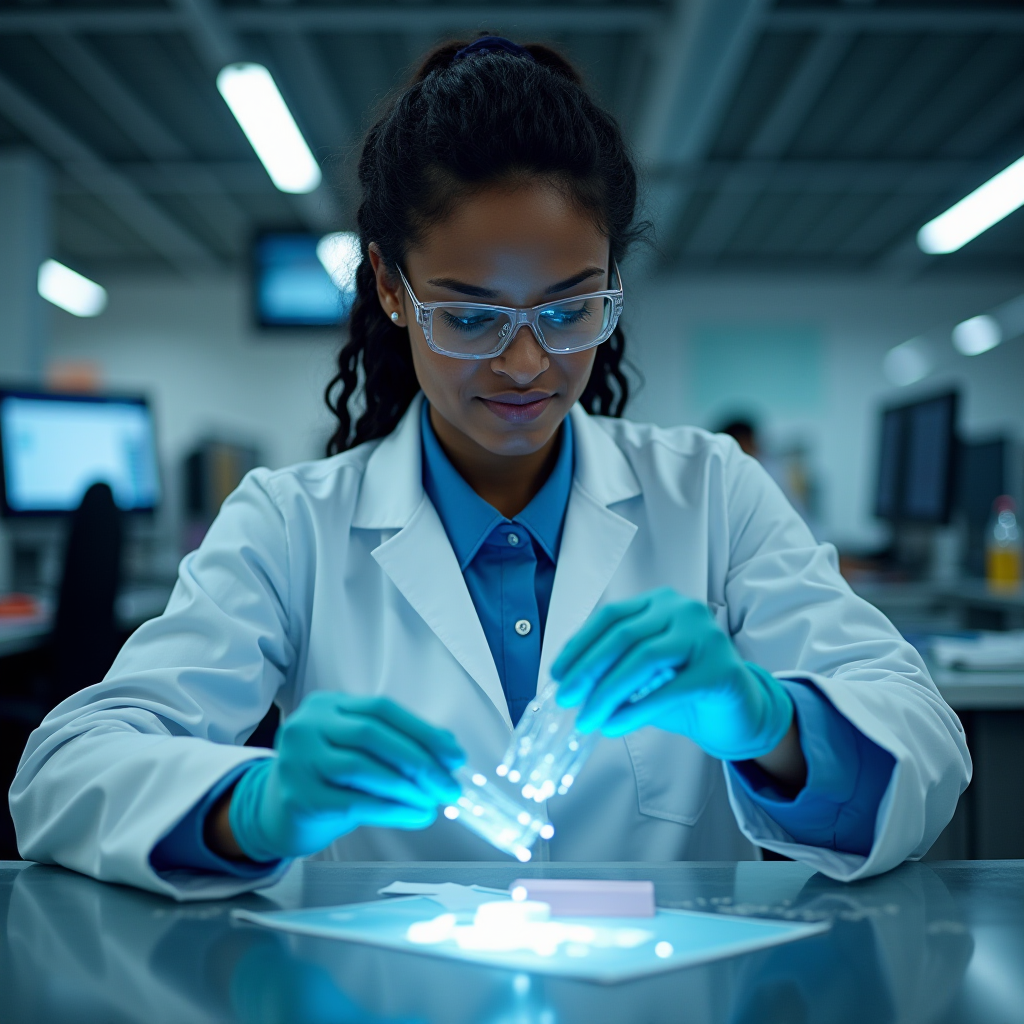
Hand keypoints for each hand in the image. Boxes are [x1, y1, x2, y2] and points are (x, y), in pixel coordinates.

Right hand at [226, 693, 464, 861]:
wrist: (276, 812)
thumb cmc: (330, 777)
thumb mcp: (356, 748)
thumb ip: (396, 743)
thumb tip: (450, 751)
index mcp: (328, 704)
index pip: (382, 709)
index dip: (423, 731)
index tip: (456, 755)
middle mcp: (308, 725)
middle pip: (373, 735)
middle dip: (420, 760)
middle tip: (450, 785)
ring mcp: (298, 760)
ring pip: (363, 768)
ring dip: (407, 787)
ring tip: (434, 803)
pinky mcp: (299, 796)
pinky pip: (354, 802)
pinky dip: (392, 809)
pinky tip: (415, 816)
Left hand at [551, 588, 793, 762]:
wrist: (736, 712)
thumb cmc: (682, 689)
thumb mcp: (642, 671)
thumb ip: (611, 667)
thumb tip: (566, 684)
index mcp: (659, 603)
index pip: (610, 618)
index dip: (579, 645)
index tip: (556, 674)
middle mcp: (683, 610)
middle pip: (623, 637)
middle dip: (587, 671)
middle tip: (566, 700)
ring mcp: (706, 636)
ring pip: (644, 659)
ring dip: (608, 692)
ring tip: (587, 719)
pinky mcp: (721, 669)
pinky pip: (670, 689)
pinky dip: (636, 709)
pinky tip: (615, 726)